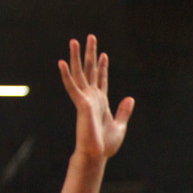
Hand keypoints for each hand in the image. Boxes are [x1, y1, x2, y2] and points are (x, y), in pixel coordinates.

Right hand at [58, 34, 133, 159]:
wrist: (98, 155)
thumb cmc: (106, 145)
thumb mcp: (120, 126)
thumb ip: (124, 111)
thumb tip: (130, 98)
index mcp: (101, 102)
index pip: (101, 80)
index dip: (103, 67)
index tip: (104, 54)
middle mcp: (92, 98)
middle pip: (90, 71)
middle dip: (91, 54)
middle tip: (91, 37)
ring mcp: (85, 100)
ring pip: (79, 74)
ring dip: (76, 57)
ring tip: (74, 41)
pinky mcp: (81, 105)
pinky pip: (72, 87)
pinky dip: (66, 75)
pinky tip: (61, 62)